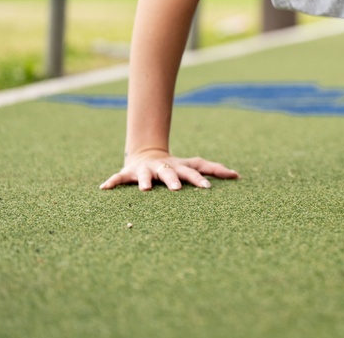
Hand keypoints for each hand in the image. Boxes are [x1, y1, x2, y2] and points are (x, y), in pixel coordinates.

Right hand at [99, 150, 239, 190]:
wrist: (148, 155)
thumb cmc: (176, 166)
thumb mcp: (193, 166)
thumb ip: (214, 169)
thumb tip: (239, 175)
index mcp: (179, 167)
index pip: (192, 172)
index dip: (199, 179)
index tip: (208, 188)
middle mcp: (163, 168)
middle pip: (169, 173)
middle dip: (173, 180)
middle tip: (176, 189)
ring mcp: (145, 170)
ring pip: (144, 175)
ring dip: (143, 181)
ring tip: (144, 189)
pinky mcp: (128, 173)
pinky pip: (118, 178)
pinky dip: (112, 182)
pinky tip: (104, 188)